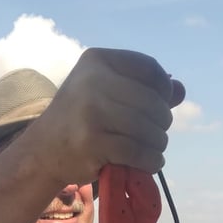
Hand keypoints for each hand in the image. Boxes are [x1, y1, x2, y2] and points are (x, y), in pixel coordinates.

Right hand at [28, 48, 185, 187]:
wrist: (43, 152)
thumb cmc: (81, 120)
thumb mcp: (107, 94)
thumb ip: (144, 89)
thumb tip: (179, 89)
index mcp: (97, 60)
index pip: (150, 69)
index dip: (164, 90)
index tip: (160, 106)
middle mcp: (92, 81)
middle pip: (153, 102)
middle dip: (162, 124)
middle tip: (155, 135)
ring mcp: (91, 112)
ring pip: (148, 129)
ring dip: (158, 144)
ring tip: (153, 150)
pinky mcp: (92, 142)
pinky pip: (138, 151)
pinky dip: (151, 160)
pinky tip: (151, 162)